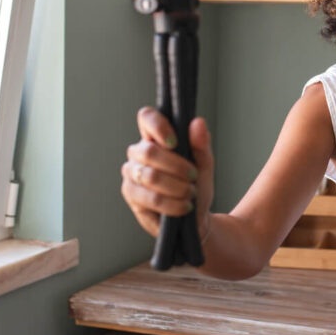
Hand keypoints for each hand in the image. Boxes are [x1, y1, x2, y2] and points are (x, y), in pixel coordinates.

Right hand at [121, 107, 214, 238]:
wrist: (194, 217)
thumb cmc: (195, 185)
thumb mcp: (204, 164)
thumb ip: (201, 144)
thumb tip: (198, 122)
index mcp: (155, 137)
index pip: (147, 117)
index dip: (158, 126)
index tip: (175, 142)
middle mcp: (138, 152)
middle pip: (150, 151)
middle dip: (177, 166)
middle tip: (194, 176)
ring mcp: (131, 173)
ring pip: (151, 176)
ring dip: (177, 187)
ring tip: (190, 193)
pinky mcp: (131, 195)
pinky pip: (151, 198)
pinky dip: (173, 203)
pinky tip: (184, 206)